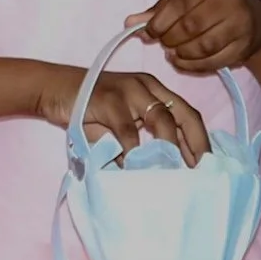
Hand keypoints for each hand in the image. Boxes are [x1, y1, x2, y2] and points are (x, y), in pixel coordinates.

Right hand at [34, 61, 210, 166]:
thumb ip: (138, 143)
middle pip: (183, 114)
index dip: (200, 139)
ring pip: (161, 119)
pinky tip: (135, 168)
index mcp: (155, 90)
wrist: (54, 89)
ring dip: (169, 149)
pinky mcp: (110, 99)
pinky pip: (128, 129)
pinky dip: (134, 151)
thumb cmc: (87, 110)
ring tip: (172, 173)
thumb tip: (155, 173)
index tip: (206, 166)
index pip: (187, 113)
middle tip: (198, 173)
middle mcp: (148, 86)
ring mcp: (130, 91)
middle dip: (195, 145)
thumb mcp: (119, 125)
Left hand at [130, 0, 260, 74]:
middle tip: (165, 44)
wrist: (252, 21)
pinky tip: (184, 61)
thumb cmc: (208, 6)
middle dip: (170, 39)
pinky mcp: (244, 44)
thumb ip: (157, 11)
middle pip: (189, 26)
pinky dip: (193, 65)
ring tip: (174, 53)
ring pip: (202, 45)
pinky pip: (213, 61)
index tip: (150, 33)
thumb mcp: (183, 0)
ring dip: (181, 54)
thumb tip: (129, 23)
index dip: (159, 22)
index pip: (178, 3)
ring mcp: (240, 21)